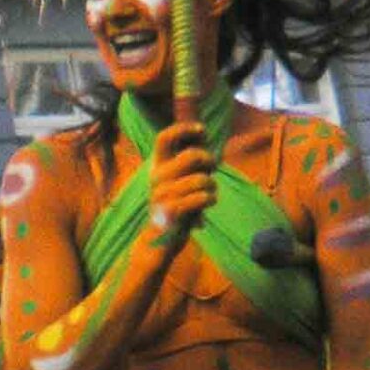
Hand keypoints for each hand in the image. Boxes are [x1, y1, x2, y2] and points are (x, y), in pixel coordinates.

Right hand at [148, 121, 217, 236]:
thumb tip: (203, 134)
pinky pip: (202, 198)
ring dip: (212, 186)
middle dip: (209, 161)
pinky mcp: (171, 211)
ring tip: (208, 193)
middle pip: (192, 155)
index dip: (184, 129)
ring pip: (202, 179)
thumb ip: (188, 160)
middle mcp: (156, 177)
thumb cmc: (177, 204)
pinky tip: (207, 203)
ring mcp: (162, 194)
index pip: (164, 138)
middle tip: (210, 171)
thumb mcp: (178, 178)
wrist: (160, 240)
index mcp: (157, 165)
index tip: (203, 130)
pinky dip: (210, 199)